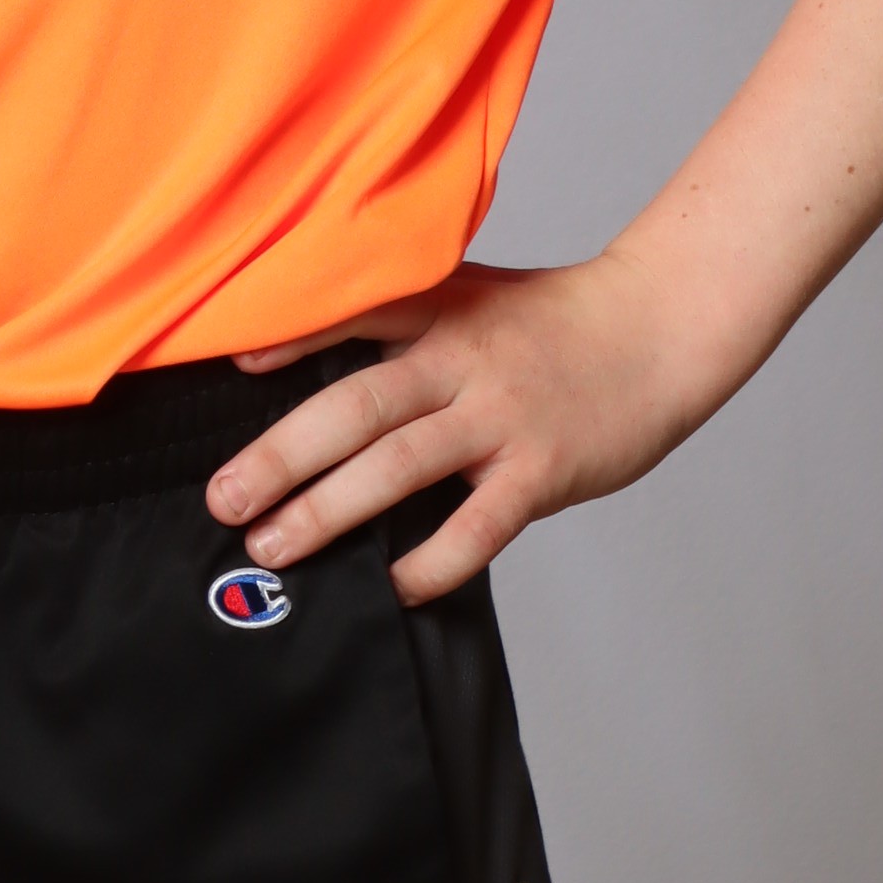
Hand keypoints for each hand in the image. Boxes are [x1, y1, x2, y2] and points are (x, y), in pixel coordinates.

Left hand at [204, 248, 717, 607]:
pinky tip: (391, 585)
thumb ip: (401, 325)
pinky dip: (430, 560)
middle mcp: (461, 360)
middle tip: (222, 500)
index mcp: (439, 311)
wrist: (659, 327)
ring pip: (399, 465)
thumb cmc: (553, 323)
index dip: (288, 337)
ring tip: (273, 545)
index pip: (351, 317)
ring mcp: (501, 416)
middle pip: (357, 405)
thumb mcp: (472, 298)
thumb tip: (303, 369)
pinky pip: (477, 525)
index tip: (228, 363)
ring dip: (328, 509)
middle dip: (281, 455)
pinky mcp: (541, 469)